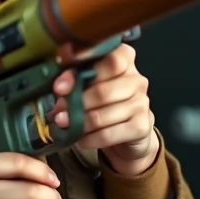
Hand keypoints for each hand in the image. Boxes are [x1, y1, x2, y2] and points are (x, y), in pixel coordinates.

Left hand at [51, 43, 157, 176]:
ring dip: (79, 122)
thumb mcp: (89, 83)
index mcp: (124, 60)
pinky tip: (79, 139)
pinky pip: (108, 134)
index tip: (59, 86)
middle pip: (103, 91)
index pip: (110, 59)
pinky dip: (89, 139)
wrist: (127, 130)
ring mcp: (142, 103)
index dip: (82, 72)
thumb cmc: (102, 99)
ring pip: (103, 115)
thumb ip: (75, 78)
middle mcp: (137, 80)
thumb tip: (58, 87)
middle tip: (57, 111)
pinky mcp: (141, 127)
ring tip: (63, 124)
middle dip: (75, 103)